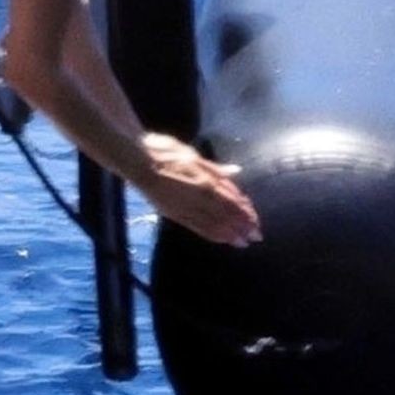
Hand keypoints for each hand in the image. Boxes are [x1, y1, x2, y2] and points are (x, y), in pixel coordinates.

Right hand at [140, 132, 261, 247]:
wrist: (138, 161)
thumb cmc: (165, 151)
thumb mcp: (194, 155)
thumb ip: (216, 169)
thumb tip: (237, 172)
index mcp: (206, 180)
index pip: (232, 199)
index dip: (245, 211)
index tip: (255, 219)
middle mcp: (200, 197)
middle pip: (226, 215)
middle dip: (243, 226)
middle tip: (256, 236)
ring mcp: (187, 207)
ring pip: (214, 224)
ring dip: (230, 234)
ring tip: (243, 243)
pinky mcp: (175, 214)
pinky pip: (198, 227)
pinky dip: (212, 234)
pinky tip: (221, 239)